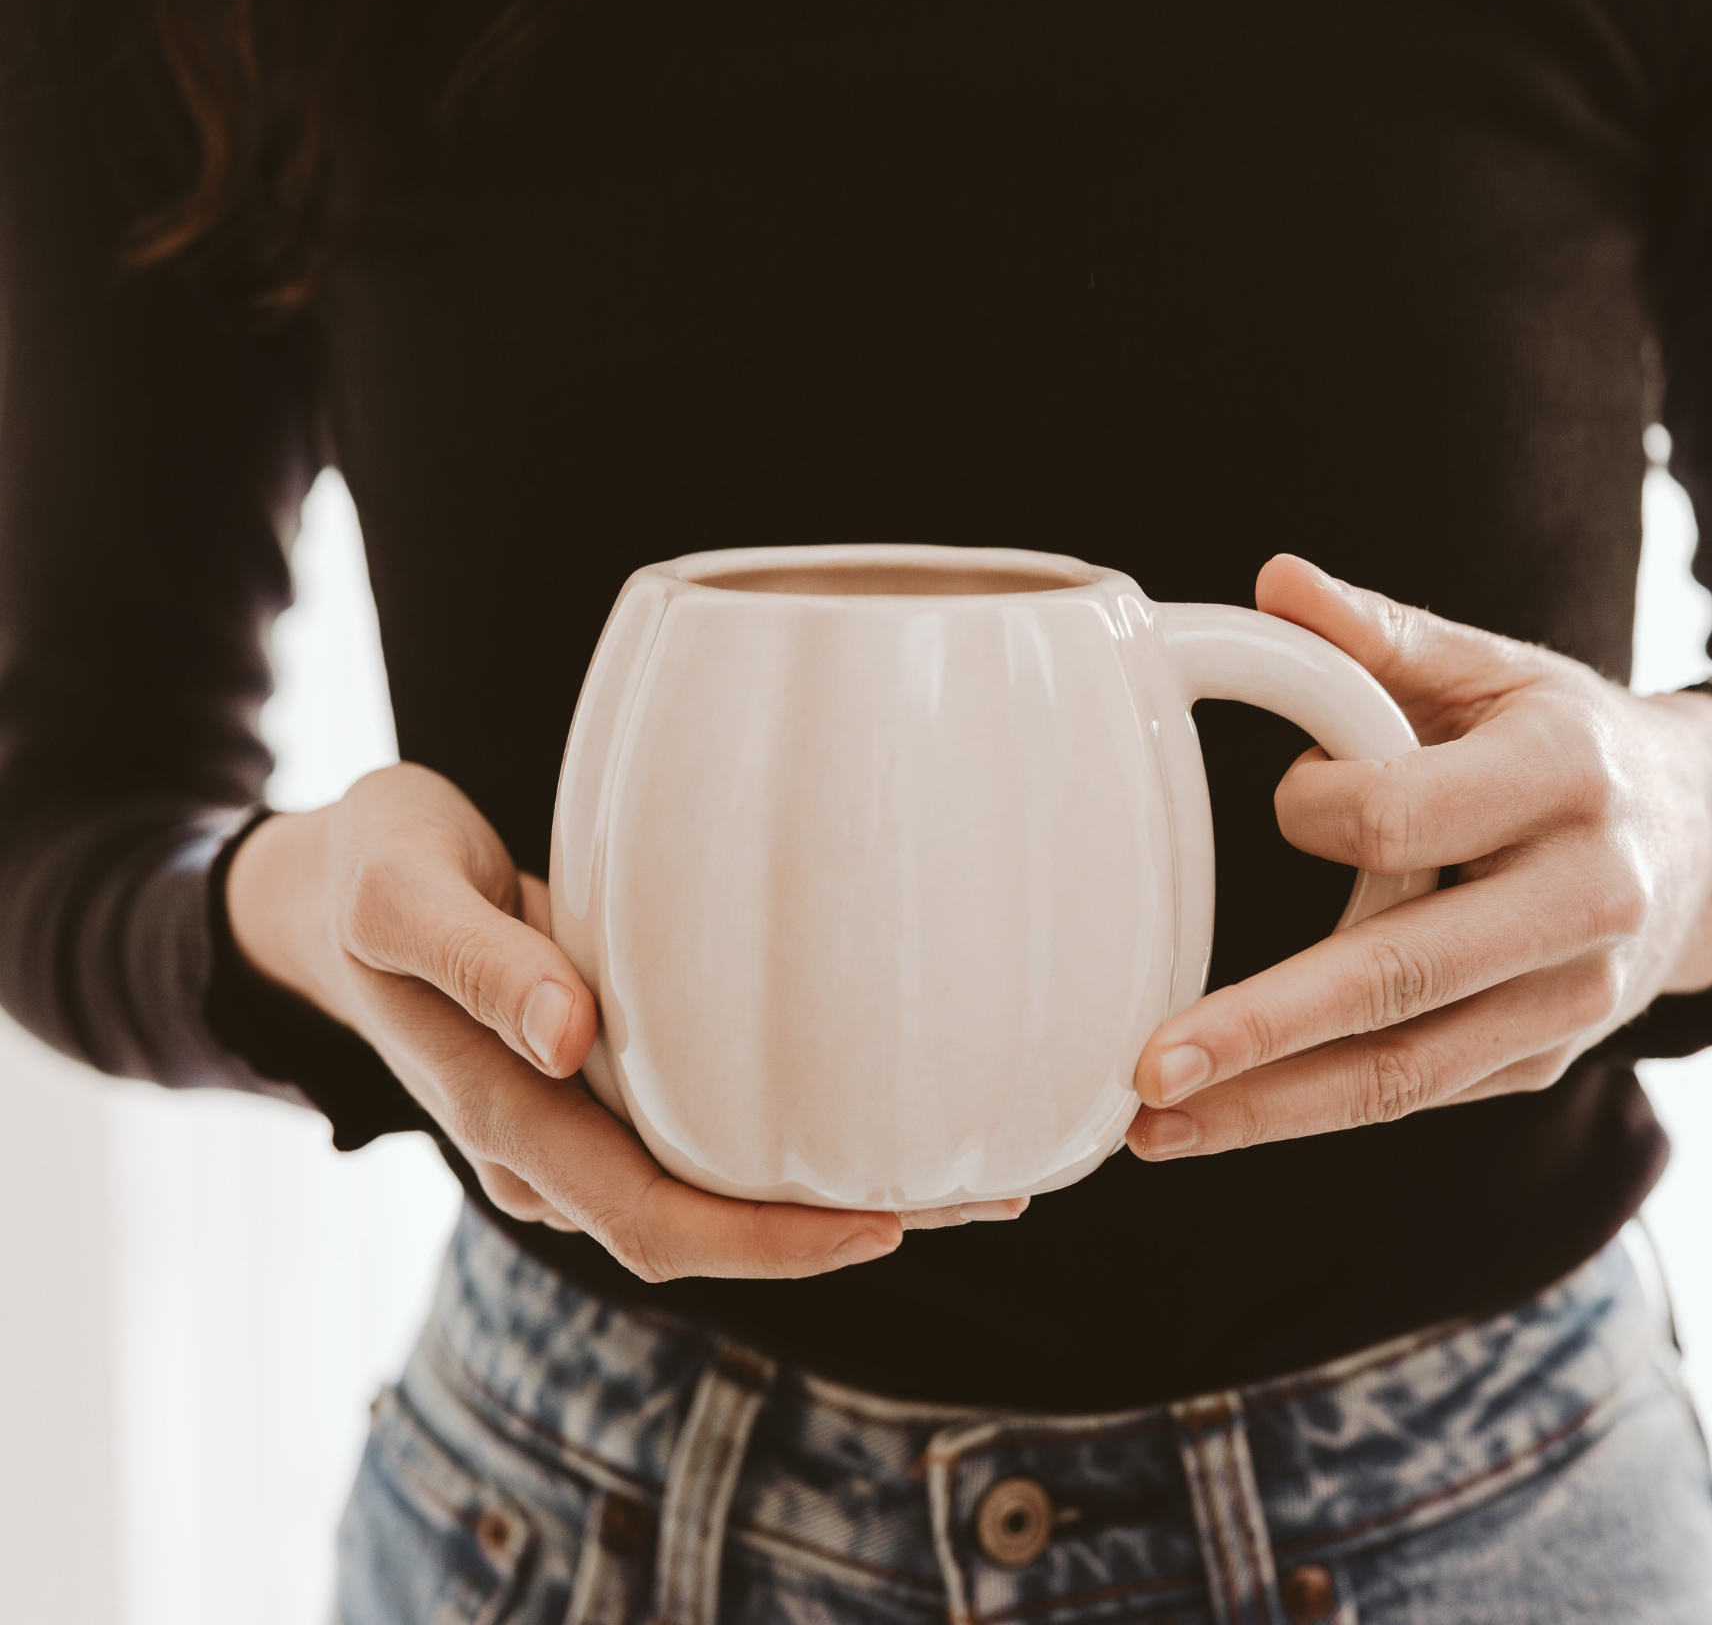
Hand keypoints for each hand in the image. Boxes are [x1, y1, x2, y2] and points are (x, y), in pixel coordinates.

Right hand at [228, 763, 1024, 1277]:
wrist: (336, 879)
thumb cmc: (373, 869)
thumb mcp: (399, 893)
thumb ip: (478, 960)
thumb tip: (569, 1035)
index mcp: (507, 1114)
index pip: (648, 1219)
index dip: (766, 1240)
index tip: (884, 1223)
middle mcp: (551, 1138)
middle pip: (705, 1227)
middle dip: (836, 1229)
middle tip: (977, 1191)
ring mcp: (577, 1114)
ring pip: (712, 1186)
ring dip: (826, 1188)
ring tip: (961, 1159)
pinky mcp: (602, 1072)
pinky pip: (704, 1129)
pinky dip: (787, 1133)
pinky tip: (866, 1097)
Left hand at [1129, 555, 1711, 1160]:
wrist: (1697, 835)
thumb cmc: (1560, 738)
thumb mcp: (1491, 667)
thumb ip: (1381, 635)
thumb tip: (1274, 581)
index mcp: (1560, 777)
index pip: (1409, 814)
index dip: (1319, 812)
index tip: (1280, 800)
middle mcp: (1579, 900)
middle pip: (1401, 975)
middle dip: (1265, 1029)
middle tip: (1150, 1065)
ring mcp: (1569, 998)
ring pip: (1404, 1070)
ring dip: (1269, 1108)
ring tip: (1153, 1128)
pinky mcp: (1543, 1058)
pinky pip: (1419, 1093)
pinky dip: (1312, 1115)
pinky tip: (1220, 1119)